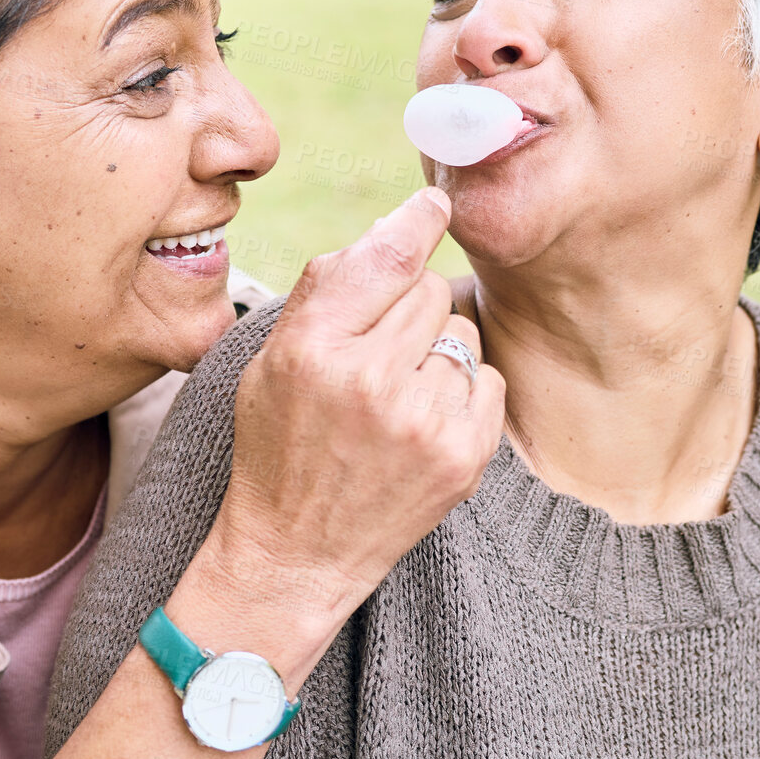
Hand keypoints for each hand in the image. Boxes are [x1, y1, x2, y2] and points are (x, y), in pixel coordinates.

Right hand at [210, 186, 506, 618]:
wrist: (296, 554)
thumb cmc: (278, 447)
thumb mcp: (270, 362)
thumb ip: (325, 292)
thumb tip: (396, 228)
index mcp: (314, 348)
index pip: (387, 257)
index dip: (416, 222)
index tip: (435, 204)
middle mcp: (370, 379)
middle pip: (428, 290)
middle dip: (409, 309)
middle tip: (378, 354)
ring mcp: (422, 421)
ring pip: (461, 332)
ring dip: (437, 351)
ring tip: (396, 396)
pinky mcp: (462, 455)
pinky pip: (489, 379)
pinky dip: (463, 391)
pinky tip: (423, 422)